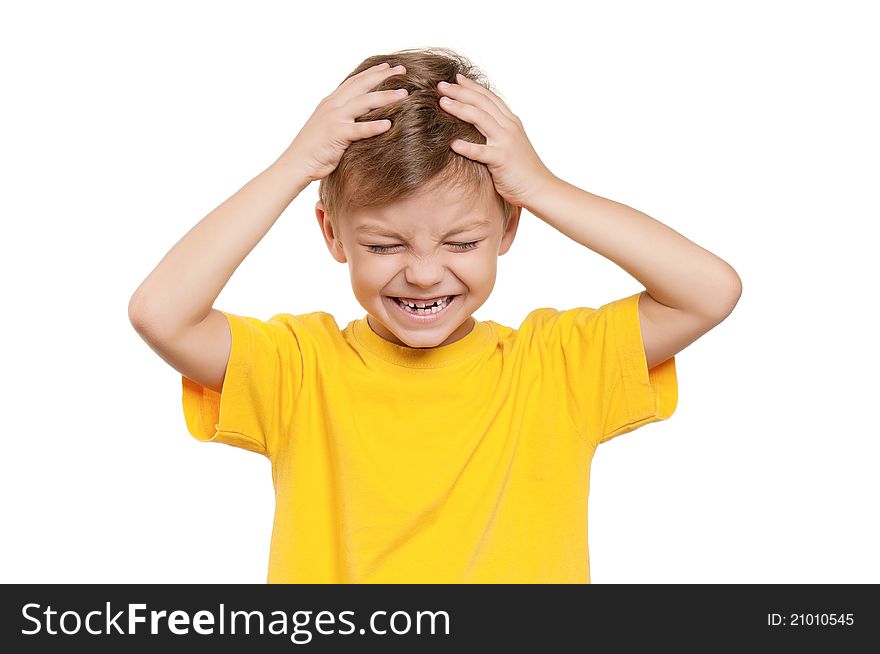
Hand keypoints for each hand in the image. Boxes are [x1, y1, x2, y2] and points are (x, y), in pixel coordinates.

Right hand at [278, 62, 409, 182]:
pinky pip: (358, 130)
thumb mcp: (329, 126)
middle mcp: (333, 105)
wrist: (296, 162)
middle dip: (383, 76)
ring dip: (385, 97)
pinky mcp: (336, 135)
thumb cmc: (314, 148)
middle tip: (402, 69)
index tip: (388, 66)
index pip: (355, 82)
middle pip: (361, 85)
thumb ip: (344, 117)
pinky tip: (389, 124)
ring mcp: (334, 118)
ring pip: (363, 102)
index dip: (372, 72)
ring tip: (404, 94)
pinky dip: (373, 127)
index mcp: (331, 102)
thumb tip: (361, 116)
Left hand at [437, 73, 556, 207]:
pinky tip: (452, 143)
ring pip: (480, 119)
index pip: (489, 98)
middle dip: (460, 92)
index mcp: (510, 122)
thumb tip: (477, 125)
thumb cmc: (522, 169)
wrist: (540, 188)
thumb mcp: (510, 144)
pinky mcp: (502, 160)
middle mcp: (509, 127)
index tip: (455, 78)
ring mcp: (506, 142)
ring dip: (460, 109)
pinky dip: (467, 147)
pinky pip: (482, 152)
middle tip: (441, 85)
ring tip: (442, 102)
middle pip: (481, 103)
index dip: (472, 86)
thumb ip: (496, 132)